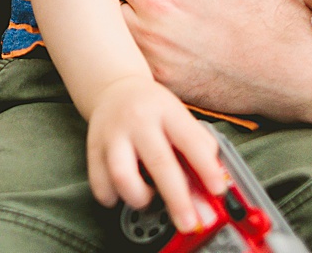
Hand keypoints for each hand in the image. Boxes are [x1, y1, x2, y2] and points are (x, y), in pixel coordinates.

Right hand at [86, 74, 224, 233]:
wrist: (113, 88)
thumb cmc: (153, 109)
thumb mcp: (179, 117)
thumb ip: (197, 148)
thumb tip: (212, 188)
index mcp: (166, 111)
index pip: (191, 141)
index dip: (206, 168)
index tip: (218, 191)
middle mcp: (138, 121)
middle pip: (159, 162)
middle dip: (177, 199)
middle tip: (188, 223)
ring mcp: (112, 135)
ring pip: (122, 176)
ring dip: (139, 197)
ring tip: (148, 197)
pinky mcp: (93, 149)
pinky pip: (100, 184)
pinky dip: (113, 198)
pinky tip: (124, 192)